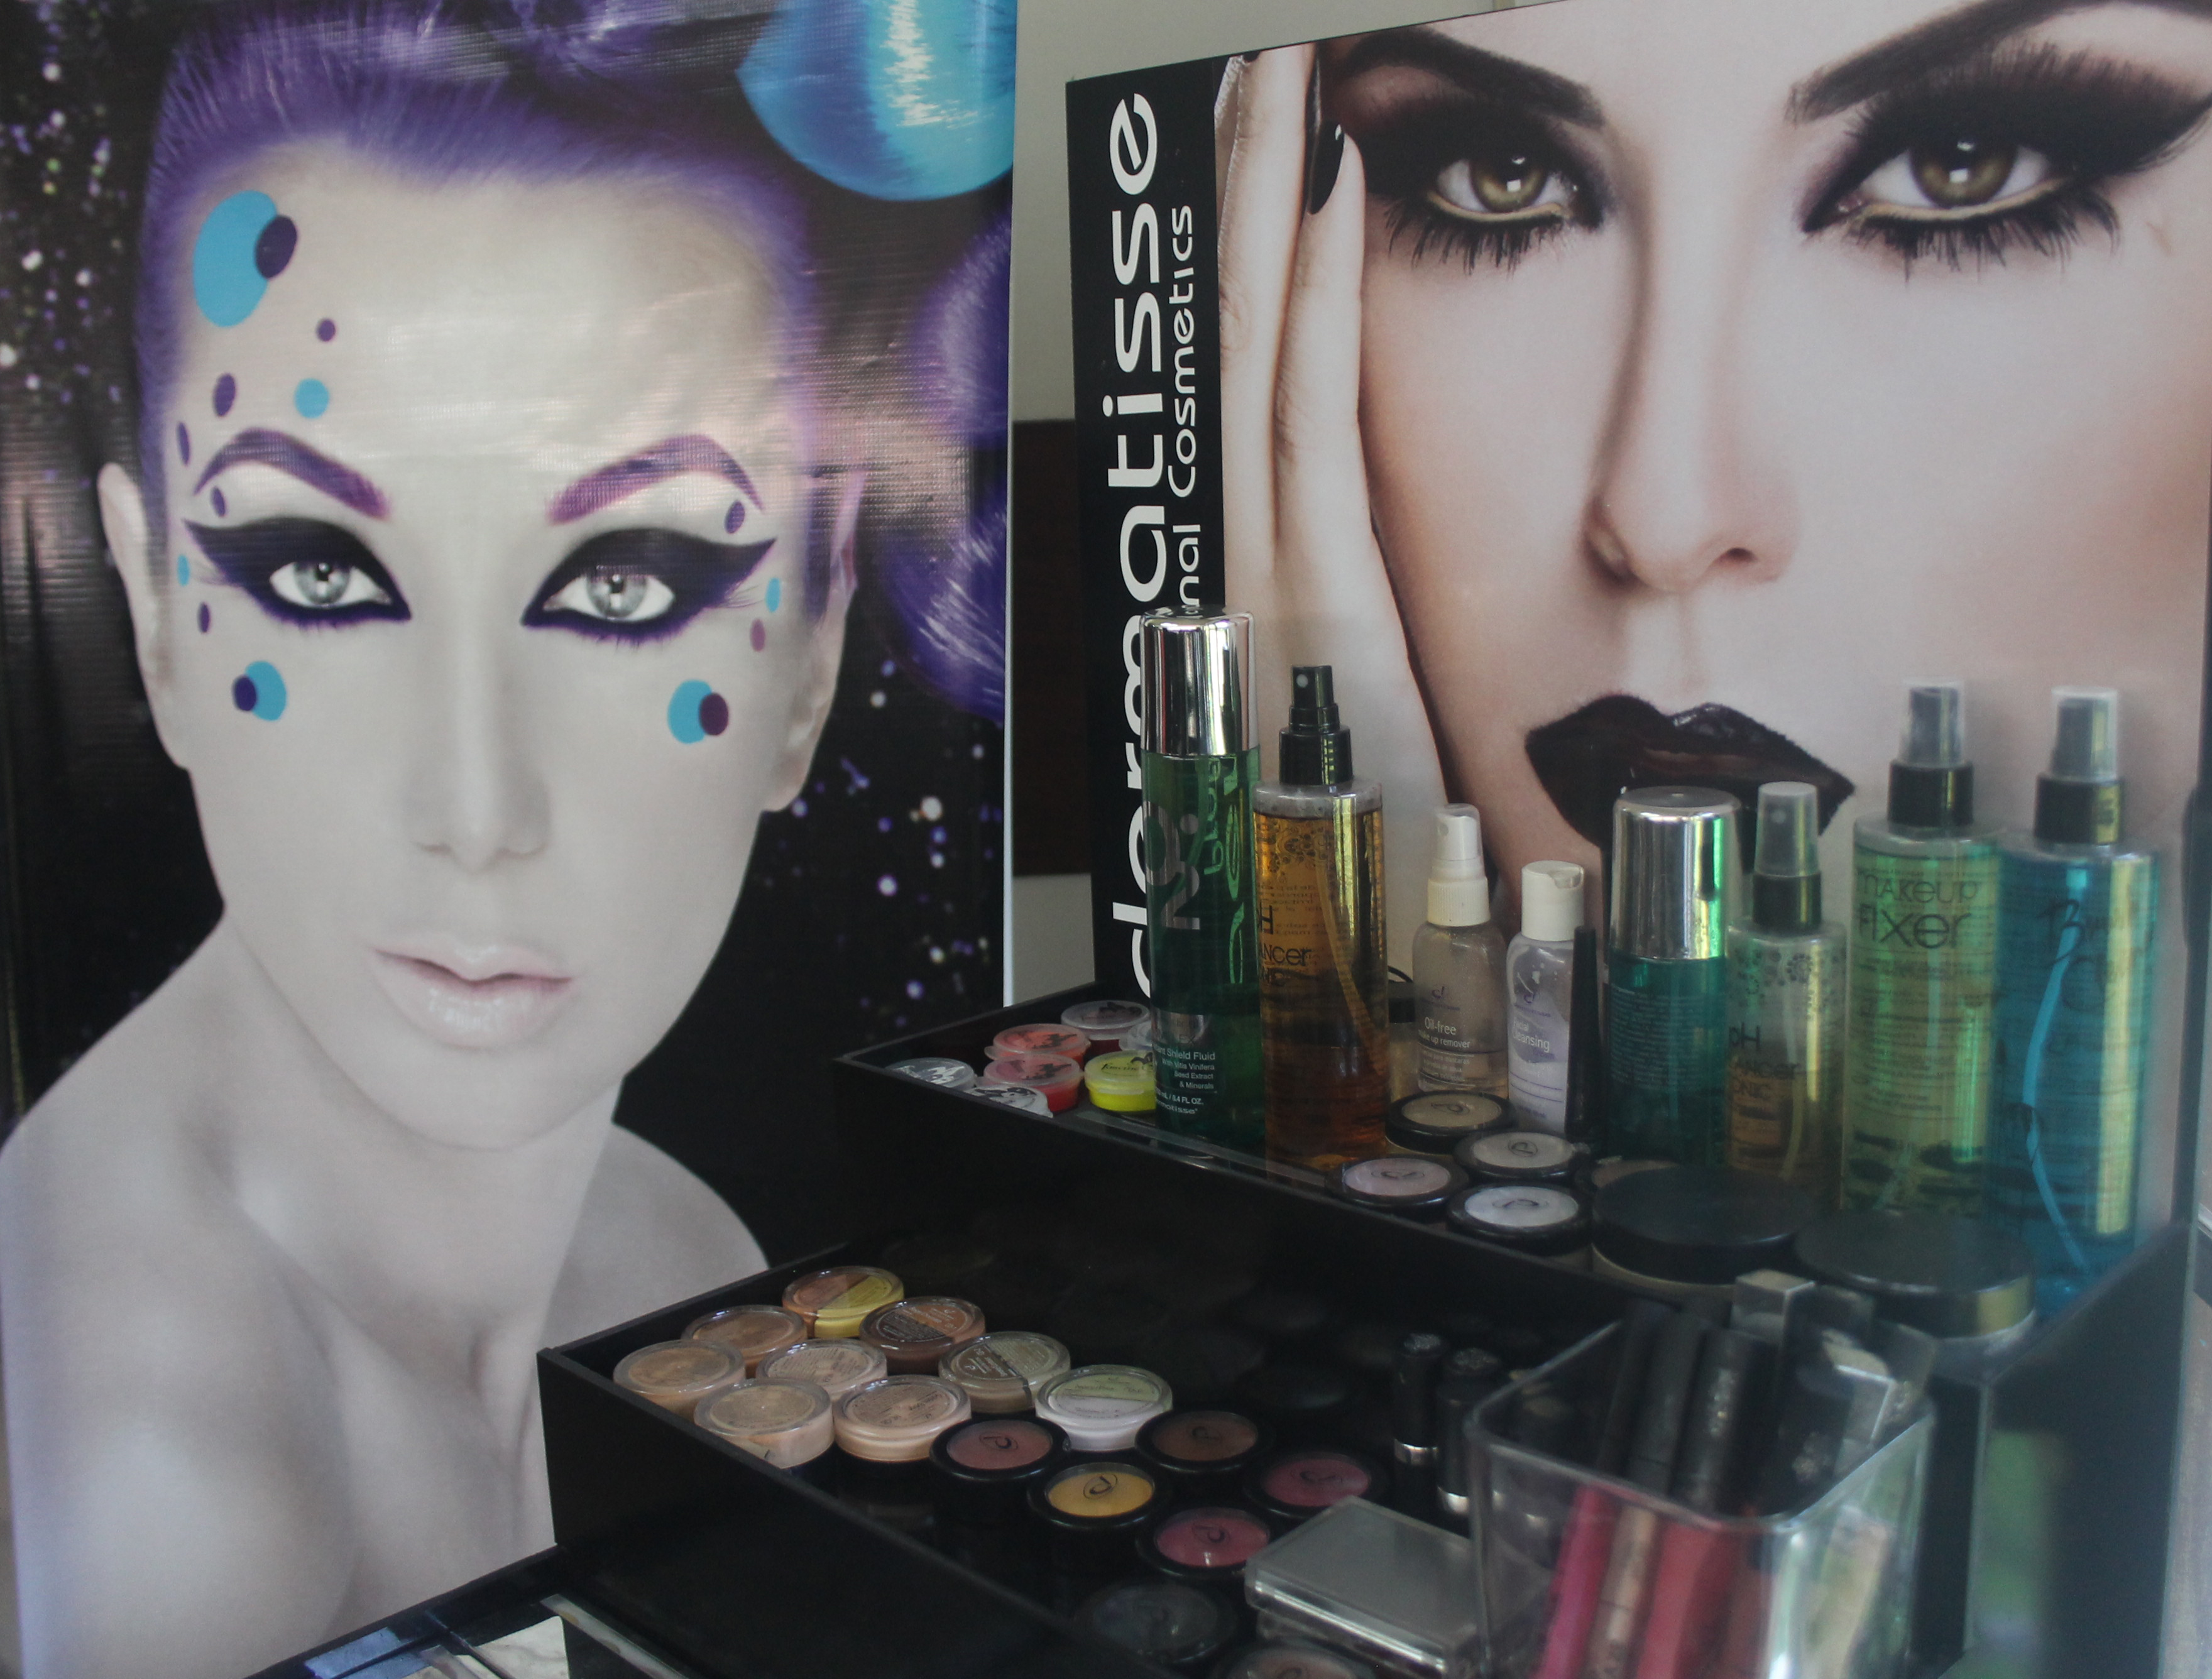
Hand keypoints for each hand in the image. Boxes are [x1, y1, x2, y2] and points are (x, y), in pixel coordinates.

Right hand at [1218, 46, 1450, 964]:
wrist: (1369, 942)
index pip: (1268, 378)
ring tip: (1273, 80)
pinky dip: (1311, 292)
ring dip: (1263, 203)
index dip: (1260, 254)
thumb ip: (1382, 606)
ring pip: (1258, 349)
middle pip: (1239, 339)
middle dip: (1242, 191)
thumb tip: (1408, 551)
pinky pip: (1313, 409)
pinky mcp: (1315, 588)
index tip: (1281, 146)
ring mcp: (1267, 566)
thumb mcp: (1384, 695)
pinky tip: (1325, 186)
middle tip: (1253, 68)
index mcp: (1272, 569)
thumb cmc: (1394, 832)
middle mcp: (1248, 552)